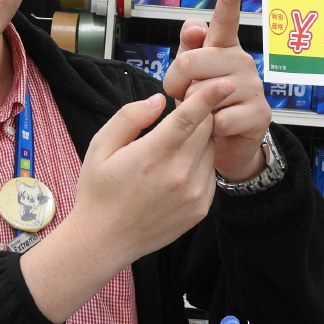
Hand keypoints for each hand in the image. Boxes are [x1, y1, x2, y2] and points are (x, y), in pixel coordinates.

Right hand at [74, 80, 233, 263]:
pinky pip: (210, 173)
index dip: (209, 96)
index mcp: (153, 155)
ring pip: (210, 150)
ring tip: (173, 148)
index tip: (225, 82)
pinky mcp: (201, 209)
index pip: (190, 117)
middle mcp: (180, 174)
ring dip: (200, 140)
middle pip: (206, 129)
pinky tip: (176, 171)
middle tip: (181, 115)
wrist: (104, 241)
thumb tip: (159, 100)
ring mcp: (194, 194)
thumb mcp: (100, 146)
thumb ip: (130, 117)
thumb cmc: (98, 190)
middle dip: (199, 115)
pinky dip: (200, 163)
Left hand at [162, 0, 270, 181]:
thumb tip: (194, 28)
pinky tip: (219, 128)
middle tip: (184, 95)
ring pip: (203, 95)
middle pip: (191, 63)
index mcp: (224, 48)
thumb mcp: (190, 75)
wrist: (225, 145)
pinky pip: (218, 120)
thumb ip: (188, 49)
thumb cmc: (204, 103)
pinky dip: (210, 130)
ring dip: (195, 110)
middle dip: (176, 84)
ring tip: (206, 112)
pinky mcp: (259, 114)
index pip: (226, 20)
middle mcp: (242, 61)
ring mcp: (254, 87)